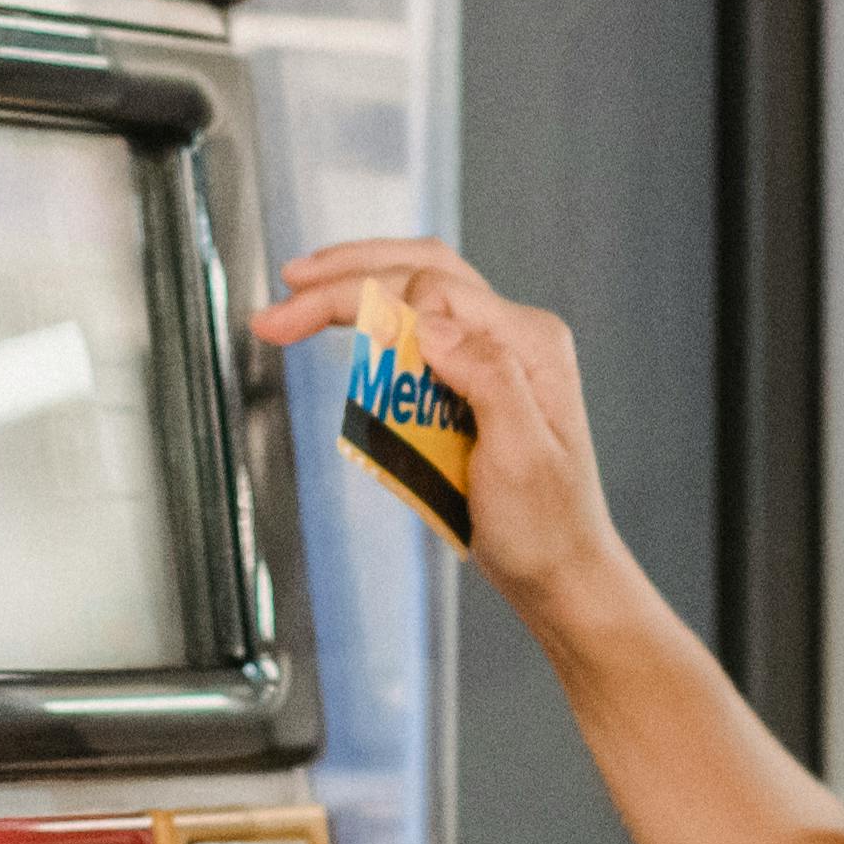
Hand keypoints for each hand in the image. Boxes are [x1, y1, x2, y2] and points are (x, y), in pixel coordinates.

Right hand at [248, 239, 631, 627]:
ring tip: (296, 293)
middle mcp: (515, 336)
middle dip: (348, 275)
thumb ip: (487, 378)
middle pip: (424, 270)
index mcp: (531, 343)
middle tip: (285, 292)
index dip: (372, 299)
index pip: (438, 288)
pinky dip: (373, 316)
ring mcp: (495, 354)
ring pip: (419, 289)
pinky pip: (419, 329)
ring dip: (357, 283)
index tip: (318, 330)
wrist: (558, 573)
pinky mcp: (473, 378)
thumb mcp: (521, 458)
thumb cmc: (546, 526)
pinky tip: (339, 316)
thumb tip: (429, 322)